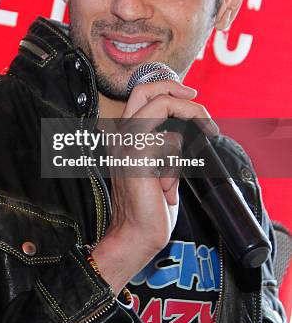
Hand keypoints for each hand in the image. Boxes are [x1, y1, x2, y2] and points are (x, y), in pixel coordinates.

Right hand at [92, 79, 218, 294]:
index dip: (168, 88)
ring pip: (161, 108)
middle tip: (198, 100)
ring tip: (200, 142)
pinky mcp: (137, 158)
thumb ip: (167, 144)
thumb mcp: (162, 167)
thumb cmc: (151, 205)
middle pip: (145, 90)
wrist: (136, 234)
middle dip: (176, 90)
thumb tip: (190, 127)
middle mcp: (121, 136)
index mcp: (125, 136)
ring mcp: (126, 144)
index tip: (191, 96)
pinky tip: (169, 184)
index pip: (142, 94)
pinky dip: (178, 160)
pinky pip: (170, 139)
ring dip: (187, 123)